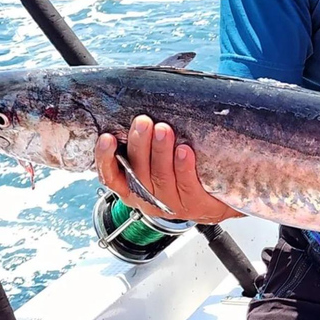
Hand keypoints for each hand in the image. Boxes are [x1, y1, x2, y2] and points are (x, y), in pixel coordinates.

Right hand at [94, 115, 243, 223]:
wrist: (214, 204)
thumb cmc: (180, 178)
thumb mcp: (155, 167)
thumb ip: (145, 148)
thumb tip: (140, 115)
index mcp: (132, 188)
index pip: (111, 175)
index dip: (105, 158)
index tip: (107, 138)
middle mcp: (148, 198)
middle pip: (138, 171)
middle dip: (140, 144)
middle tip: (143, 122)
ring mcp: (171, 203)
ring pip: (161, 176)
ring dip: (161, 151)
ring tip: (164, 130)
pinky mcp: (194, 204)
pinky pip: (186, 184)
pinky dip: (184, 166)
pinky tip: (184, 150)